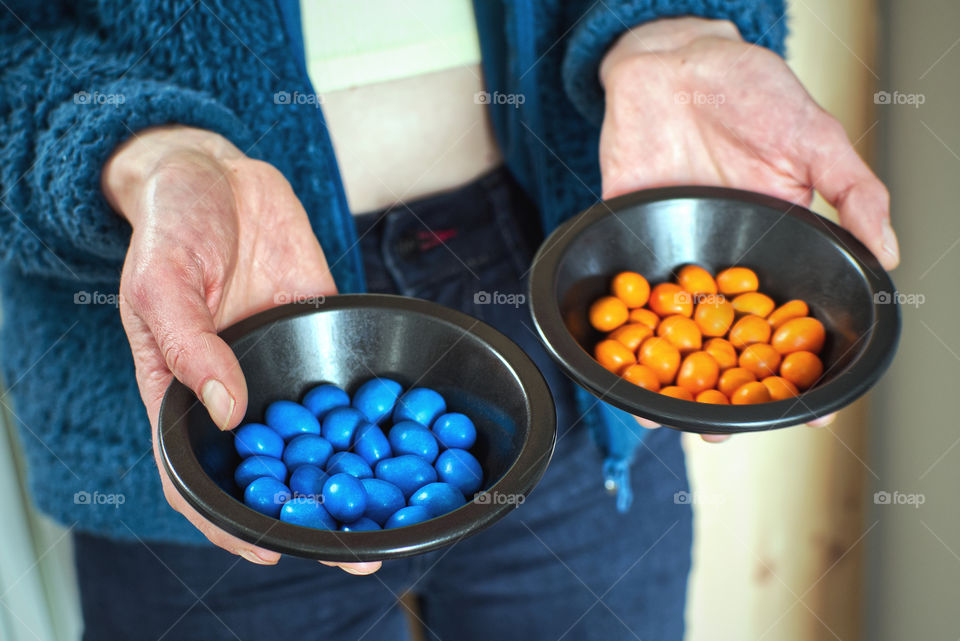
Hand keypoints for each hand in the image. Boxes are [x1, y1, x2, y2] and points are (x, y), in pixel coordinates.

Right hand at [104, 126, 378, 573]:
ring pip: (314, 431)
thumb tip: (231, 410)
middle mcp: (236, 387)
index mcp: (183, 389)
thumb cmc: (170, 228)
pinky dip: (370, 410)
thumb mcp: (160, 282)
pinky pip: (345, 377)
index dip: (227, 519)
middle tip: (353, 547)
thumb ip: (190, 345)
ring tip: (390, 508)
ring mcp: (282, 363)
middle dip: (306, 508)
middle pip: (269, 463)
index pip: (196, 471)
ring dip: (347, 470)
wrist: (217, 173)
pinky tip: (403, 434)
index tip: (266, 551)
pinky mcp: (320, 332)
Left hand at [598, 17, 898, 440]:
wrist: (676, 61)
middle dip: (728, 392)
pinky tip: (615, 372)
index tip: (814, 411)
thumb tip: (887, 254)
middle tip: (724, 434)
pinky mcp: (628, 241)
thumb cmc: (750, 91)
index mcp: (773, 247)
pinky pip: (623, 299)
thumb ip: (852, 193)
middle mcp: (725, 262)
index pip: (791, 322)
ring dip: (671, 380)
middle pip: (729, 342)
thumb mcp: (815, 137)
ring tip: (668, 421)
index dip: (802, 368)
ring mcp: (675, 257)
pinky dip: (619, 337)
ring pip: (675, 333)